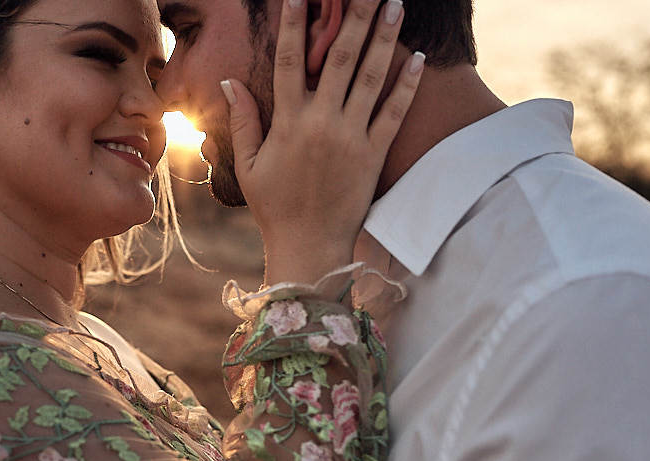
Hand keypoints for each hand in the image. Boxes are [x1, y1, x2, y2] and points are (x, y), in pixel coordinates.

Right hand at [223, 0, 421, 285]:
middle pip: (338, 58)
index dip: (294, 25)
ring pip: (369, 77)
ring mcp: (351, 138)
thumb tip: (231, 81)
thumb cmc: (275, 208)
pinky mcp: (374, 155)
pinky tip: (418, 58)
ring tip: (396, 4)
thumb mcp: (249, 167)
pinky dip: (406, 85)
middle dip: (352, 16)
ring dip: (384, 37)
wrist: (309, 247)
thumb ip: (243, 122)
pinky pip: (393, 113)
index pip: (289, 62)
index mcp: (287, 124)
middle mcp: (321, 124)